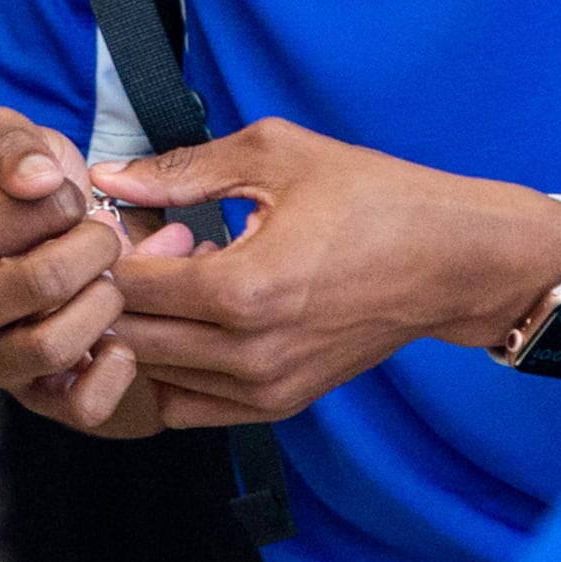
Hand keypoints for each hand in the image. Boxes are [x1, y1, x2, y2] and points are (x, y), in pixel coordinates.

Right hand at [0, 107, 191, 435]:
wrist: (35, 232)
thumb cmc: (15, 182)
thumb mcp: (4, 136)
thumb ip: (11, 141)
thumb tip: (36, 180)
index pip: (31, 220)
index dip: (69, 201)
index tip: (67, 196)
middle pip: (45, 285)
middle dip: (97, 249)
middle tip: (103, 235)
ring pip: (57, 348)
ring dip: (104, 304)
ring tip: (107, 280)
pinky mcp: (34, 399)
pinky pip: (80, 406)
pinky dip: (114, 371)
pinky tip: (118, 337)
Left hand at [93, 118, 560, 425]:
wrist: (451, 261)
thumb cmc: (373, 198)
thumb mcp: (275, 155)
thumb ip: (181, 170)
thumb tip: (109, 177)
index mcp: (243, 289)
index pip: (126, 287)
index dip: (113, 251)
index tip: (135, 221)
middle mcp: (248, 354)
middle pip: (127, 339)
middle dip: (120, 292)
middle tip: (153, 249)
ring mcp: (264, 390)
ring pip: (151, 375)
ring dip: (146, 329)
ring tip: (182, 281)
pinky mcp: (279, 406)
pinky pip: (187, 406)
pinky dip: (172, 367)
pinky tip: (198, 321)